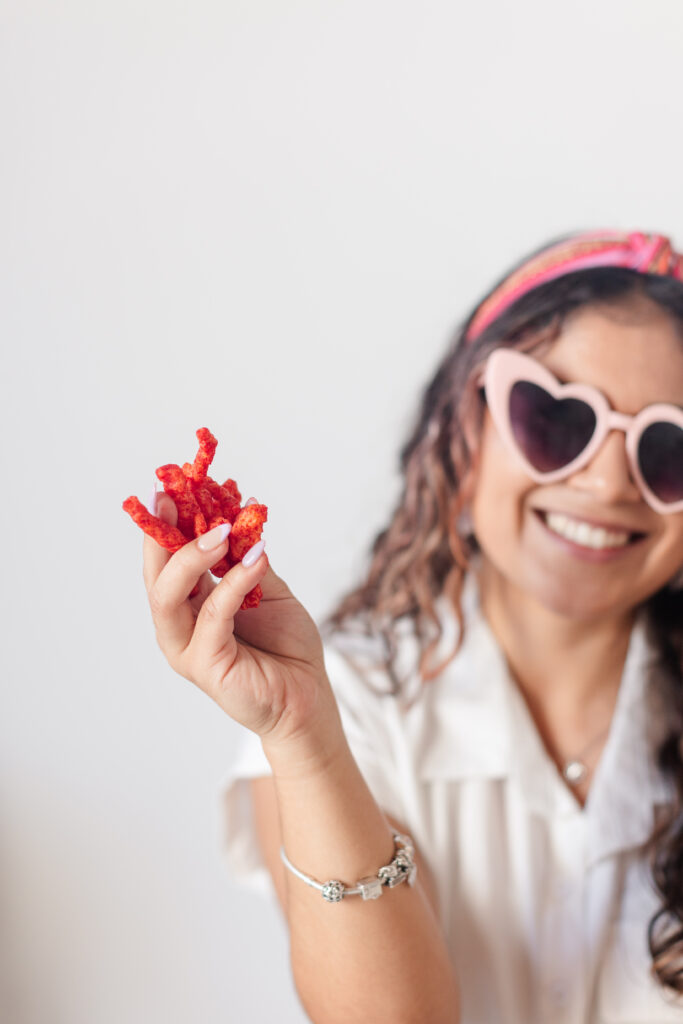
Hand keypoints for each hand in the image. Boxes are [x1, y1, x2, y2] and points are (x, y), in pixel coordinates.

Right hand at [142, 491, 331, 746]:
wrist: (308, 698)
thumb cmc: (287, 647)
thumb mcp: (268, 591)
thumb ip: (247, 560)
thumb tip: (241, 516)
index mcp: (189, 607)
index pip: (166, 562)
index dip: (164, 526)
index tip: (168, 488)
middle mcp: (179, 628)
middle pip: (155, 577)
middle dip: (162, 535)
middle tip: (175, 498)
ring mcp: (188, 649)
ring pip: (169, 596)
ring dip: (192, 556)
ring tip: (222, 528)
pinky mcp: (207, 666)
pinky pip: (213, 616)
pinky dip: (234, 583)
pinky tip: (257, 559)